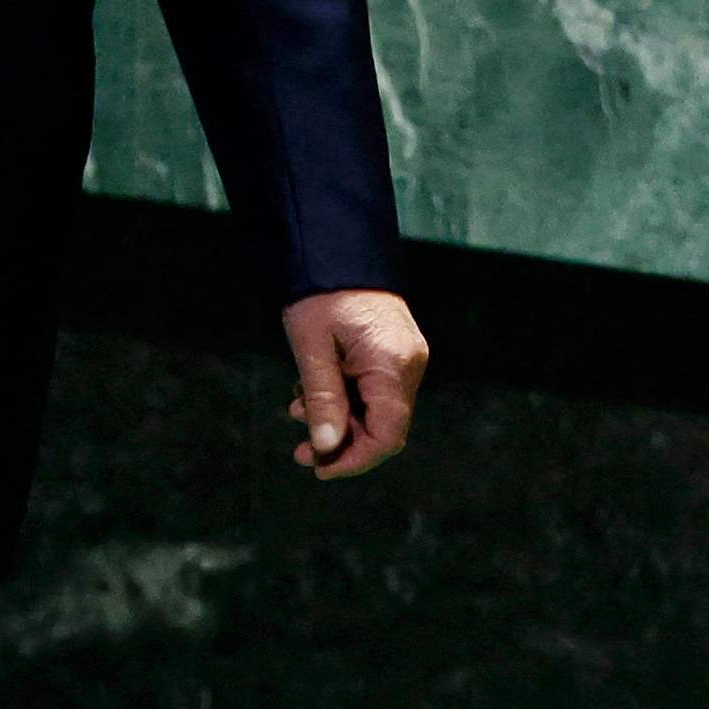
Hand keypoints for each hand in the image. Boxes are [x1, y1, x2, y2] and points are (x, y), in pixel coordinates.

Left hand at [280, 286, 427, 480]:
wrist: (336, 242)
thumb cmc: (321, 290)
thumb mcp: (312, 346)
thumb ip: (323, 398)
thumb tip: (326, 447)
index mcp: (393, 364)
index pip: (387, 435)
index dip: (354, 460)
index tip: (318, 466)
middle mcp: (409, 363)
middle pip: (384, 427)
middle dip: (341, 442)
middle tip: (300, 448)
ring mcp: (406, 356)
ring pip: (377, 410)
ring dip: (339, 419)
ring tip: (299, 408)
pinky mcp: (396, 349)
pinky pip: (376, 389)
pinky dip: (346, 399)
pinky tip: (314, 392)